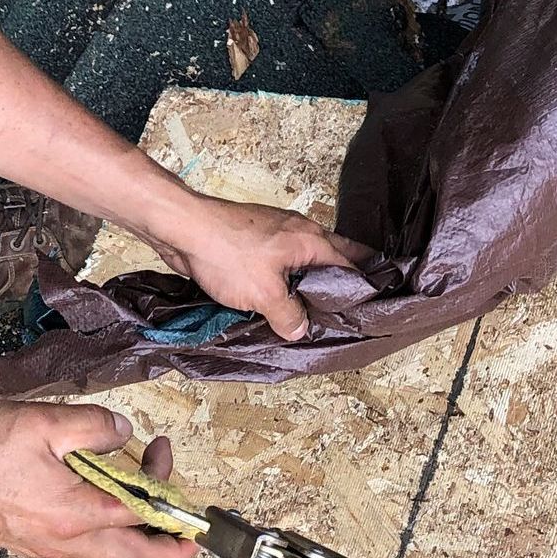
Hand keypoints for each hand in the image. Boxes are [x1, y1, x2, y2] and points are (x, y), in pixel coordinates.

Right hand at [0, 400, 199, 557]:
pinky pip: (81, 546)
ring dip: (136, 537)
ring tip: (150, 506)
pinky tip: (101, 501)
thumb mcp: (43, 423)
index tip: (162, 451)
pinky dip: (105, 532)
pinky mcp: (30, 542)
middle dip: (168, 549)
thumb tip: (123, 434)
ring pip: (107, 555)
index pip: (142, 513)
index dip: (165, 484)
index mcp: (75, 515)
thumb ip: (93, 426)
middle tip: (191, 534)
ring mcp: (45, 547)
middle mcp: (64, 542)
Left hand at [142, 194, 374, 341]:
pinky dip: (289, 274)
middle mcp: (299, 231)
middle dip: (345, 275)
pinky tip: (281, 292)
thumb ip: (288, 315)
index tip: (371, 305)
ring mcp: (276, 232)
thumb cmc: (228, 254)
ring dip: (313, 277)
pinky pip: (283, 259)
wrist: (185, 228)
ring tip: (317, 303)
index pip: (350, 265)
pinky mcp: (254, 238)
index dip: (362, 286)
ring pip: (306, 257)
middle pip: (334, 255)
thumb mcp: (264, 294)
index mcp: (311, 240)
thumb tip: (300, 329)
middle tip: (353, 301)